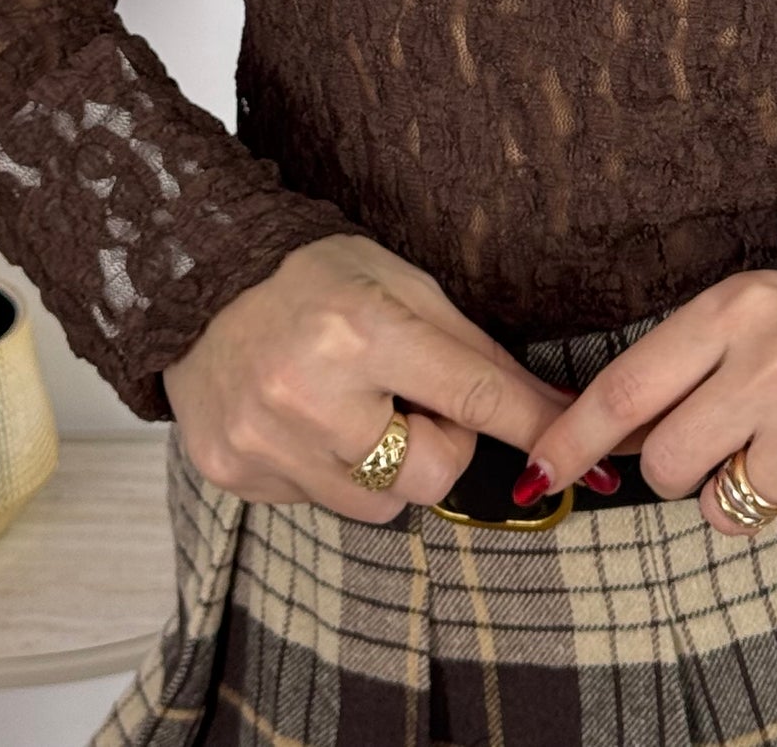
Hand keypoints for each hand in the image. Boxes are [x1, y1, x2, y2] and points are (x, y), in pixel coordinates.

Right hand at [160, 232, 583, 521]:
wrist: (199, 275)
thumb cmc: (316, 273)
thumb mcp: (404, 286)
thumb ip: (474, 352)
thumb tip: (550, 409)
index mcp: (365, 330)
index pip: (473, 396)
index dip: (531, 426)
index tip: (577, 457)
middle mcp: (313, 394)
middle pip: (432, 473)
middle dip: (442, 444)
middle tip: (413, 399)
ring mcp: (268, 442)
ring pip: (378, 503)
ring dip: (386, 465)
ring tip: (352, 406)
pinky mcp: (234, 473)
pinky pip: (319, 502)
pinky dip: (328, 469)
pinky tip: (303, 418)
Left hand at [510, 268, 776, 552]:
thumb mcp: (743, 318)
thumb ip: (673, 369)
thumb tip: (592, 440)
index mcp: (734, 312)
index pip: (628, 390)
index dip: (573, 440)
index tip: (537, 475)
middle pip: (669, 466)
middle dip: (687, 469)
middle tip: (732, 438)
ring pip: (727, 510)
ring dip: (748, 493)